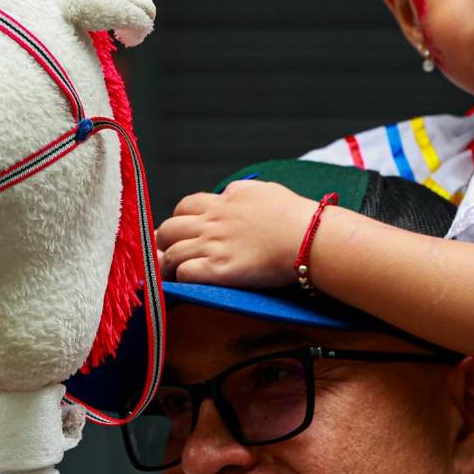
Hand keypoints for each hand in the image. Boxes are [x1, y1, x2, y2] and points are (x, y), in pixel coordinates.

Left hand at [156, 180, 317, 287]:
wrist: (308, 237)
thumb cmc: (294, 214)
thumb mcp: (265, 190)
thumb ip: (241, 190)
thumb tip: (228, 192)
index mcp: (223, 203)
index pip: (185, 206)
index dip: (179, 219)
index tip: (183, 231)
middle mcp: (213, 222)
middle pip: (169, 229)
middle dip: (165, 242)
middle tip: (168, 253)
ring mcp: (214, 246)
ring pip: (171, 254)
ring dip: (167, 265)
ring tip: (169, 275)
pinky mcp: (220, 270)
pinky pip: (185, 273)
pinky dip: (181, 278)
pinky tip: (185, 283)